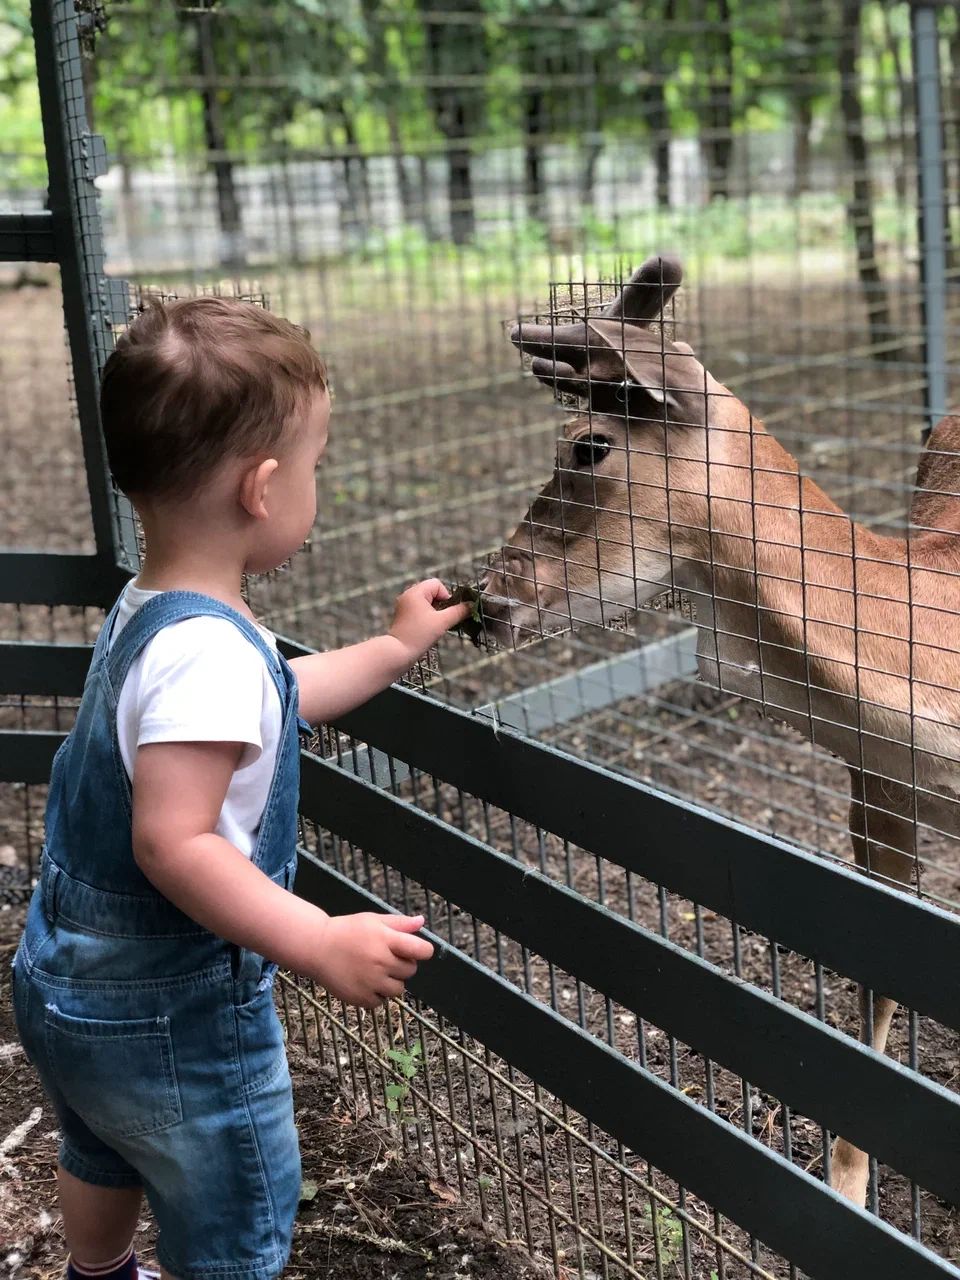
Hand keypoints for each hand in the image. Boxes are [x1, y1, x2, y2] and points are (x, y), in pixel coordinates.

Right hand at [310, 912, 433, 1008]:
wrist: (317, 947)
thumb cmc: (347, 931)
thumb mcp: (373, 920)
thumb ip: (399, 923)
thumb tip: (421, 922)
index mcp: (386, 939)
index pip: (421, 950)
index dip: (423, 951)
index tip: (417, 951)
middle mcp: (380, 961)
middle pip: (411, 970)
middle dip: (403, 964)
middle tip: (386, 957)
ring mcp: (371, 982)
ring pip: (399, 989)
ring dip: (392, 981)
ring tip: (375, 970)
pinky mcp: (361, 997)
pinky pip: (381, 1001)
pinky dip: (376, 994)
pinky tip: (364, 980)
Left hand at [388, 579, 469, 662]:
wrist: (398, 652)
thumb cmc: (419, 635)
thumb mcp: (442, 622)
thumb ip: (458, 612)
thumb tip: (471, 605)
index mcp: (415, 592)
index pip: (437, 584)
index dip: (445, 596)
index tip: (445, 612)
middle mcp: (408, 595)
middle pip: (432, 592)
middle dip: (440, 604)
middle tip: (440, 619)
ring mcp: (404, 605)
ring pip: (426, 601)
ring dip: (434, 611)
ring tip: (433, 625)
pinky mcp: (403, 615)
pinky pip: (419, 609)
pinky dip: (426, 616)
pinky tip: (426, 628)